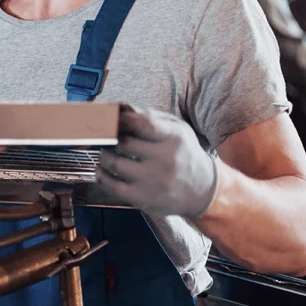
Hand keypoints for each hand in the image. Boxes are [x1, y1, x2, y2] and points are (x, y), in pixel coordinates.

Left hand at [97, 105, 218, 217]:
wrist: (203, 191)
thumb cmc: (184, 154)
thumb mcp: (177, 130)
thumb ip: (151, 117)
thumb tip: (122, 107)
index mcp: (174, 138)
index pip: (143, 124)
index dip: (122, 119)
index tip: (111, 118)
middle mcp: (166, 159)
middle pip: (124, 143)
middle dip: (109, 137)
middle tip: (104, 136)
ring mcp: (154, 181)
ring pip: (116, 164)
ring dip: (104, 156)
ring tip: (105, 152)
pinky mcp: (144, 198)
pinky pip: (114, 187)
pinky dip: (102, 176)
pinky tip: (102, 170)